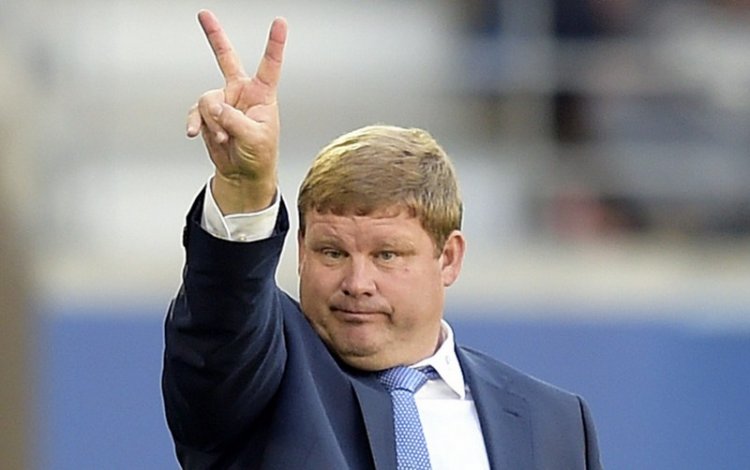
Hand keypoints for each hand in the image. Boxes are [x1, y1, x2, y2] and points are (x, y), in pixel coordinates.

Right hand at [187, 10, 287, 212]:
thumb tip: (213, 106)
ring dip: (213, 122)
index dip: (274, 43)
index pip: (270, 65)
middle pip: (226, 59)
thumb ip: (233, 119)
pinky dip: (196, 123)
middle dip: (214, 36)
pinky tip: (195, 133)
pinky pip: (196, 112)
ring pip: (208, 99)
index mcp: (262, 95)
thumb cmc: (259, 155)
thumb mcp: (254, 138)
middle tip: (204, 14)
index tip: (280, 22)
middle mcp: (241, 93)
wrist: (243, 173)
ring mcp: (223, 102)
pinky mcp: (208, 115)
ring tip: (223, 138)